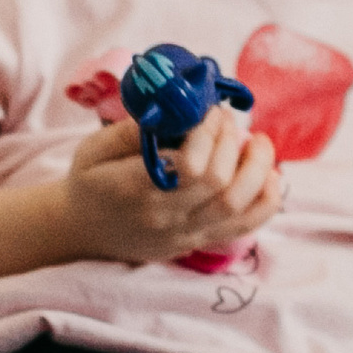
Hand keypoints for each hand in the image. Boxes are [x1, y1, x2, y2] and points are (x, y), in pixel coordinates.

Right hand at [62, 105, 282, 265]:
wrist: (80, 231)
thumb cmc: (87, 183)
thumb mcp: (93, 149)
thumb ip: (129, 131)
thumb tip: (170, 109)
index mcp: (137, 191)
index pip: (191, 167)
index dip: (209, 135)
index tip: (207, 111)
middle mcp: (166, 218)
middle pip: (221, 185)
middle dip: (233, 143)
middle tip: (228, 118)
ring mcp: (184, 235)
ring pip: (239, 209)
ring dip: (258, 171)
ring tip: (259, 142)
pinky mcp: (196, 244)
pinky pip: (243, 229)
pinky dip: (266, 203)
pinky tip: (271, 178)